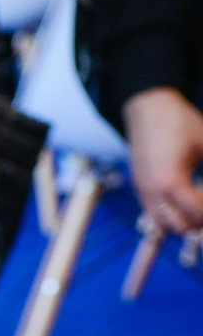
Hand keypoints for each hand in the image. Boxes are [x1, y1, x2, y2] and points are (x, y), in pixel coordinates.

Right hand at [125, 88, 202, 236]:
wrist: (148, 109)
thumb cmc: (179, 122)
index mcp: (172, 181)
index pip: (196, 213)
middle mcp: (153, 192)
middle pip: (179, 226)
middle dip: (199, 220)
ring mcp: (143, 191)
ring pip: (163, 225)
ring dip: (183, 220)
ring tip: (198, 204)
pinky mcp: (139, 188)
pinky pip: (153, 213)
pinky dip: (170, 213)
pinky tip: (183, 198)